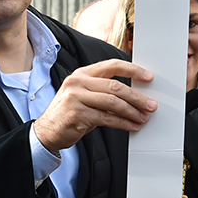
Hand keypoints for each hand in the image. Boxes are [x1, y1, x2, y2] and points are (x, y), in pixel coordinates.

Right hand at [34, 60, 156, 153]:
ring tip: (143, 118)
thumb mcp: (84, 96)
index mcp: (82, 74)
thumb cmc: (69, 113)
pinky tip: (132, 126)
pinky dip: (123, 123)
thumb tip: (135, 97)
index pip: (112, 65)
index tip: (148, 77)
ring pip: (113, 102)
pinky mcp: (77, 114)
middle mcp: (78, 82)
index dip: (133, 70)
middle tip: (151, 105)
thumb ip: (104, 92)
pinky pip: (107, 118)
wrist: (46, 131)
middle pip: (116, 86)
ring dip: (132, 112)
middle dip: (137, 97)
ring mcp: (76, 97)